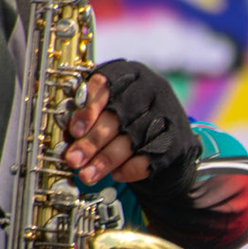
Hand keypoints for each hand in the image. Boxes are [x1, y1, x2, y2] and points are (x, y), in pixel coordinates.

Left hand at [65, 60, 198, 194]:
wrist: (171, 143)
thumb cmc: (130, 122)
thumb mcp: (111, 108)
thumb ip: (91, 115)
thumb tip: (69, 137)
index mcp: (132, 73)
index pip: (107, 85)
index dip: (88, 108)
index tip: (74, 131)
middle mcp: (153, 89)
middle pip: (118, 116)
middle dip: (92, 141)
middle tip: (73, 160)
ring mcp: (169, 114)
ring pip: (131, 140)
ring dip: (105, 160)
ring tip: (87, 175)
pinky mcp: (178, 141)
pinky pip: (148, 157)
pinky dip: (129, 169)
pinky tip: (116, 175)